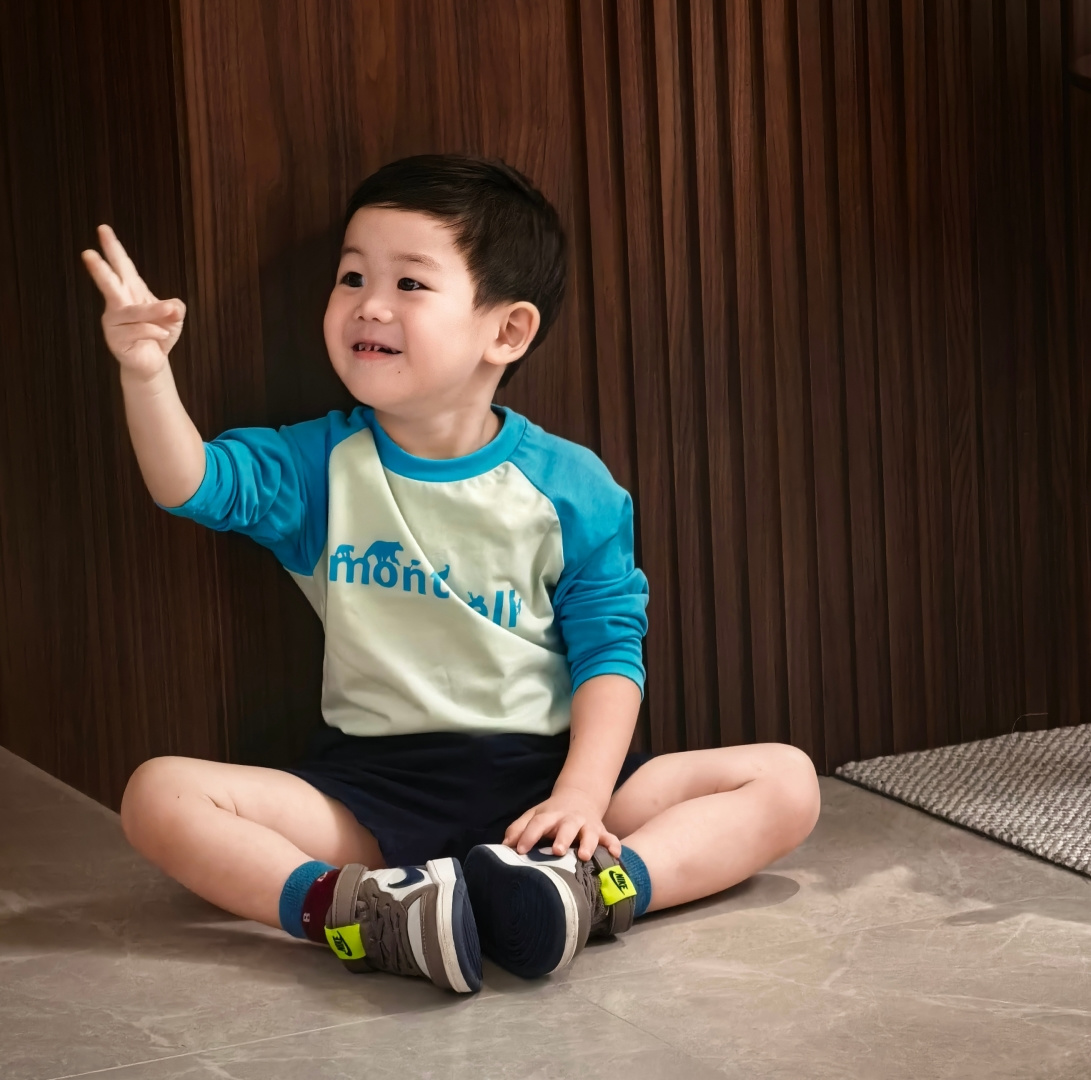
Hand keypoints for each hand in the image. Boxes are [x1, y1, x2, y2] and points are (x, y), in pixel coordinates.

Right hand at [81, 224, 184, 380]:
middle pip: (109, 284)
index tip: (104, 229)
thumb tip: (175, 306)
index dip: (113, 248)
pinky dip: (155, 332)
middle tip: (88, 254)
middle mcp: (118, 304)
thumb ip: (176, 308)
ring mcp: (114, 322)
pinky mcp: (116, 340)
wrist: (153, 362)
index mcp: (130, 291)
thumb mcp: (174, 318)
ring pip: (133, 311)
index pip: (122, 266)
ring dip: (154, 311)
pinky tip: (163, 336)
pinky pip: (138, 331)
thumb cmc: (159, 334)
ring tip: (170, 312)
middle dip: (99, 269)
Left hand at [504, 787, 620, 861]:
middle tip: (557, 851)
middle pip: (566, 826)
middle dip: (562, 838)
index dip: (528, 836)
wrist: (579, 797)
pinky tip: (615, 854)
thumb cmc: (552, 814)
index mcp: (550, 815)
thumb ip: (518, 829)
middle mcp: (570, 819)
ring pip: (590, 833)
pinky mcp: (602, 831)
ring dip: (588, 843)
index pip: (537, 823)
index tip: (519, 850)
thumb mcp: (534, 816)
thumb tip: (504, 846)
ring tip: (584, 856)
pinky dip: (614, 845)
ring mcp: (587, 825)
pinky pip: (611, 838)